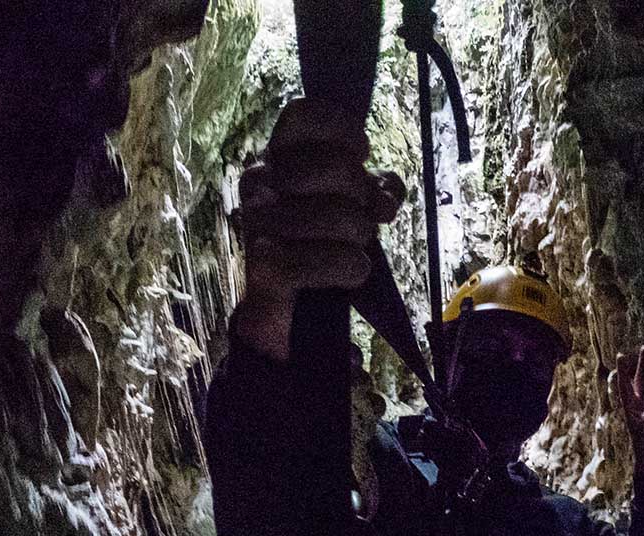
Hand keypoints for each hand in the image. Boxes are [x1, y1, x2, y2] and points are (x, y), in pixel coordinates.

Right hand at [232, 97, 407, 362]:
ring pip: (341, 216)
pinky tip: (348, 274)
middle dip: (362, 197)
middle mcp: (259, 182)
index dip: (345, 132)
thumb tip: (385, 198)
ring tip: (351, 248)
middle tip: (359, 217)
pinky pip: (335, 259)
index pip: (306, 114)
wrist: (283, 312)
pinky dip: (353, 269)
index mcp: (275, 156)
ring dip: (360, 239)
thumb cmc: (318, 243)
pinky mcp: (267, 269)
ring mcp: (258, 224)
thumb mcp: (351, 205)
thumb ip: (375, 188)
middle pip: (337, 167)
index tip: (360, 154)